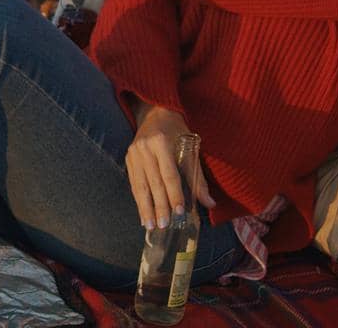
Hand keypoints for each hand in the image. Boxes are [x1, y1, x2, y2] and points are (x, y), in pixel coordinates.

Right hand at [126, 103, 215, 229]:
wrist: (154, 111)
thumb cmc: (177, 130)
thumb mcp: (191, 147)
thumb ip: (198, 176)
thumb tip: (209, 203)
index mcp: (161, 142)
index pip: (169, 174)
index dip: (174, 194)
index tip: (178, 213)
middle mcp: (144, 148)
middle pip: (153, 182)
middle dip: (159, 206)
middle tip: (164, 226)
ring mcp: (133, 153)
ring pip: (140, 186)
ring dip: (146, 208)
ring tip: (151, 226)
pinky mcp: (128, 159)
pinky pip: (134, 184)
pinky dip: (139, 201)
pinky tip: (143, 215)